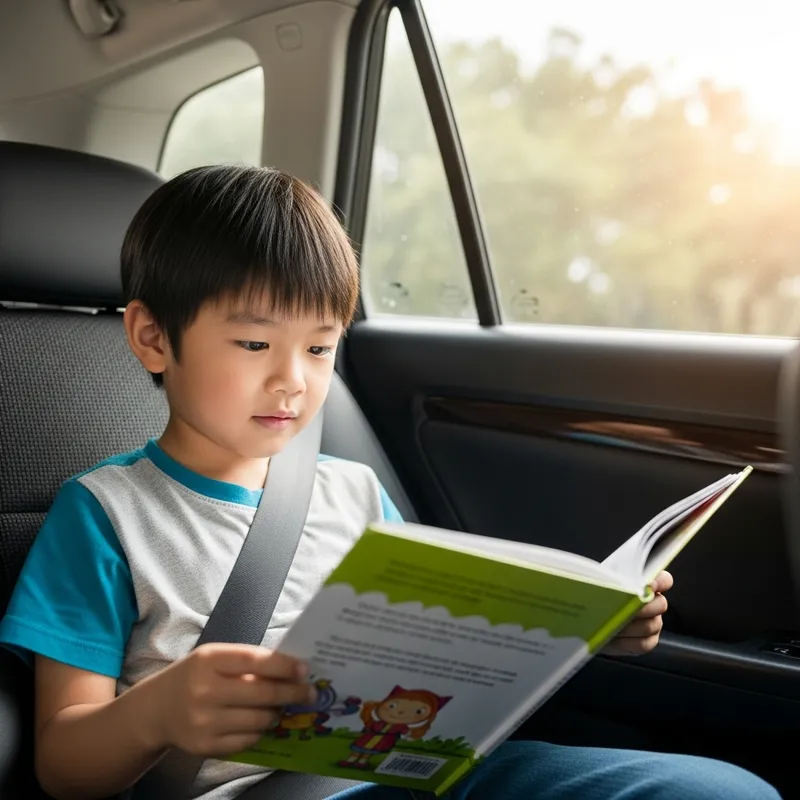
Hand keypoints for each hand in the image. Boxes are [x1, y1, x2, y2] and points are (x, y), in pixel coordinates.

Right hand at [139, 643, 314, 756]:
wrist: (156, 709)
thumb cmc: (194, 676)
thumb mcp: (214, 658)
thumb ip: (247, 660)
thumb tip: (291, 669)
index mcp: (209, 660)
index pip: (256, 661)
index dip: (284, 666)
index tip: (305, 670)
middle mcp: (205, 690)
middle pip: (262, 692)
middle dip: (292, 692)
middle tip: (310, 693)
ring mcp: (204, 721)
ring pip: (259, 719)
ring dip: (277, 712)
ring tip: (282, 707)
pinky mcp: (206, 746)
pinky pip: (248, 739)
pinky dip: (261, 730)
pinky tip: (262, 722)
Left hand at [604, 571, 672, 656]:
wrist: (591, 619)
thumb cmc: (598, 596)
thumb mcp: (601, 583)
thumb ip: (612, 581)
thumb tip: (612, 581)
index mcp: (647, 584)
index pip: (664, 580)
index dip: (660, 581)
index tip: (649, 584)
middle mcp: (654, 603)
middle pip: (661, 604)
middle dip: (642, 607)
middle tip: (624, 606)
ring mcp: (654, 623)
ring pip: (652, 625)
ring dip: (631, 625)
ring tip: (612, 623)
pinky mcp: (647, 641)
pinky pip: (644, 643)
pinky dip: (628, 642)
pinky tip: (614, 637)